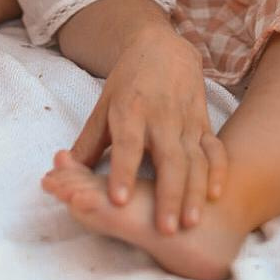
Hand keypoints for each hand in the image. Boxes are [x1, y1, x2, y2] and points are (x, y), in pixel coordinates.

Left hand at [70, 25, 225, 234]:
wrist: (163, 48)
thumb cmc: (128, 83)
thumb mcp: (103, 106)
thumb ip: (87, 142)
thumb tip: (60, 172)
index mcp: (130, 112)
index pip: (127, 145)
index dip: (122, 172)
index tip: (118, 201)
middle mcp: (161, 117)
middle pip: (168, 159)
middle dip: (168, 195)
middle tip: (164, 230)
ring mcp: (186, 120)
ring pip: (194, 159)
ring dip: (194, 191)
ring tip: (191, 223)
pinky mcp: (203, 122)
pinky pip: (215, 148)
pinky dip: (219, 170)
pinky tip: (217, 195)